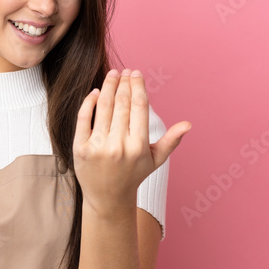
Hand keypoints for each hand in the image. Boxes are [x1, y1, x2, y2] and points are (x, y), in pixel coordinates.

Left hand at [73, 69, 191, 213]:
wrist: (107, 198)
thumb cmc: (133, 174)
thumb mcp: (155, 160)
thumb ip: (171, 141)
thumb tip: (188, 124)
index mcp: (138, 146)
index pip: (139, 107)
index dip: (137, 86)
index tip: (136, 73)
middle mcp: (118, 146)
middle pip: (122, 104)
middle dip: (123, 83)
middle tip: (124, 71)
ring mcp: (98, 147)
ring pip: (103, 107)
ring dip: (107, 86)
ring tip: (112, 75)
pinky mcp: (80, 148)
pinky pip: (84, 118)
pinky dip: (89, 102)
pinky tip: (95, 92)